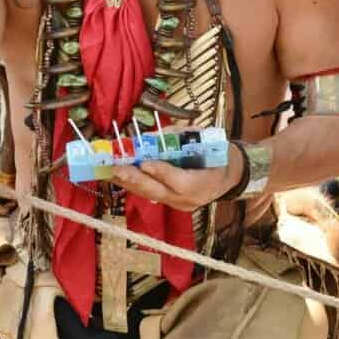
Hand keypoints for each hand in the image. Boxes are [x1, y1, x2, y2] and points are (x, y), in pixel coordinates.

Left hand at [112, 143, 244, 211]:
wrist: (231, 176)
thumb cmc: (219, 154)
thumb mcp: (206, 141)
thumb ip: (181, 136)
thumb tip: (154, 134)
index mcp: (201, 183)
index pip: (178, 180)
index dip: (160, 171)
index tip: (143, 162)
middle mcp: (187, 198)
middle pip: (158, 191)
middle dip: (135, 179)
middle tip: (116, 168)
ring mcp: (178, 204)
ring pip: (149, 195)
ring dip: (126, 183)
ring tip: (107, 172)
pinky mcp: (170, 203)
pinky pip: (149, 194)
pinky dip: (132, 184)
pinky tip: (116, 176)